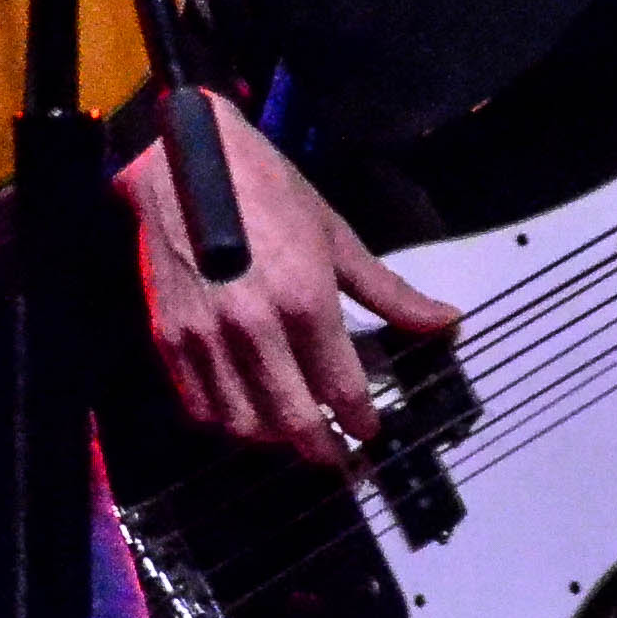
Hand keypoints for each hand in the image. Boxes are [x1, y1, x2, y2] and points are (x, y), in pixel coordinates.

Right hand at [115, 105, 459, 462]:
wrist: (185, 158)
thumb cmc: (269, 191)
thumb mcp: (335, 236)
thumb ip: (389, 292)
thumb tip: (448, 322)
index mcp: (305, 299)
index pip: (341, 388)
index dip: (360, 419)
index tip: (368, 430)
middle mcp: (256, 326)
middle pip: (294, 419)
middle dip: (323, 450)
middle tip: (338, 459)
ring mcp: (206, 335)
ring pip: (244, 423)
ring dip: (274, 440)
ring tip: (291, 434)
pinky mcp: (169, 334)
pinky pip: (198, 405)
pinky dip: (224, 421)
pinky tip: (243, 413)